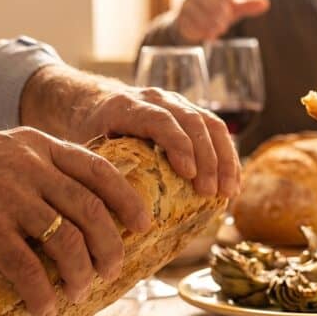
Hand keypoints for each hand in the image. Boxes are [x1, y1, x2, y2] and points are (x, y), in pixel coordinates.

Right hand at [0, 128, 151, 315]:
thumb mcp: (2, 152)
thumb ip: (37, 168)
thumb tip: (77, 205)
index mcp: (38, 145)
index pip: (98, 169)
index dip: (126, 198)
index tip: (143, 221)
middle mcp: (29, 167)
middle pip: (90, 209)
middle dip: (111, 244)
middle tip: (114, 269)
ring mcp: (8, 196)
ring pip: (66, 240)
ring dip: (80, 273)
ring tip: (80, 291)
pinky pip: (27, 267)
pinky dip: (41, 293)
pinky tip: (45, 309)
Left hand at [20, 66, 240, 199]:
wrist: (91, 102)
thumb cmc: (87, 133)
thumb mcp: (84, 148)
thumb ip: (97, 172)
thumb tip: (109, 217)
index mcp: (126, 106)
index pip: (160, 121)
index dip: (177, 145)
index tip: (188, 174)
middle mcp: (156, 99)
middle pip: (192, 122)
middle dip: (206, 158)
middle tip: (210, 192)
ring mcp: (176, 103)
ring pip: (210, 123)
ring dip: (223, 159)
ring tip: (228, 191)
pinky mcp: (189, 113)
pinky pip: (216, 130)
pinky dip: (227, 156)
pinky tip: (232, 181)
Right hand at [174, 0, 269, 42]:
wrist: (194, 22)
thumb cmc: (217, 11)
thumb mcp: (233, 8)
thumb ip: (247, 5)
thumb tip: (266, 3)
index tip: (231, 4)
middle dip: (215, 9)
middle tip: (225, 22)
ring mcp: (185, 5)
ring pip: (193, 9)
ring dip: (206, 20)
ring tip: (218, 30)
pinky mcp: (179, 19)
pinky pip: (185, 22)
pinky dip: (197, 30)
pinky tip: (208, 36)